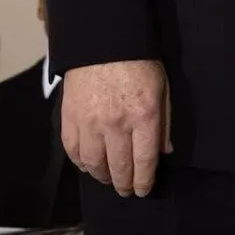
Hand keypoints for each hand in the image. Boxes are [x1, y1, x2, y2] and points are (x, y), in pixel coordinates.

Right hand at [61, 60, 170, 196]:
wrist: (102, 43)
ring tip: (109, 179)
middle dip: (124, 184)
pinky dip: (81, 163)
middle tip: (126, 190)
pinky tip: (88, 165)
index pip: (144, 160)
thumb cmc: (139, 64)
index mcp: (144, 115)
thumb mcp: (162, 88)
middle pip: (119, 167)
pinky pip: (73, 152)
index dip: (144, 181)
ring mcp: (90, 123)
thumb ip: (164, 122)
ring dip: (103, 176)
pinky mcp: (70, 119)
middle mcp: (116, 124)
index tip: (143, 190)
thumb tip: (164, 151)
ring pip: (94, 164)